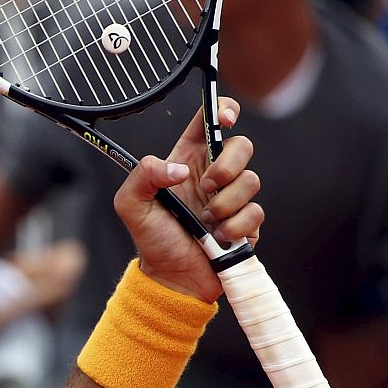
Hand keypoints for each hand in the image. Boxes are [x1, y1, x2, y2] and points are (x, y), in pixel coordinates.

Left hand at [113, 97, 261, 300]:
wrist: (171, 278)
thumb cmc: (152, 239)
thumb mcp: (130, 205)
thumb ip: (142, 176)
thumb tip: (178, 169)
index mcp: (187, 160)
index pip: (210, 121)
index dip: (223, 110)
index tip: (225, 119)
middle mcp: (213, 174)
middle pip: (242, 145)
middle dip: (228, 165)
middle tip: (206, 187)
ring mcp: (233, 197)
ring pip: (252, 180)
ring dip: (226, 204)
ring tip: (205, 222)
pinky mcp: (247, 221)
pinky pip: (256, 212)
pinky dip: (235, 227)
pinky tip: (216, 238)